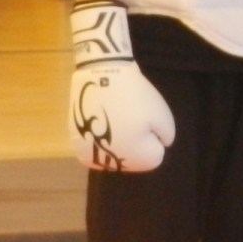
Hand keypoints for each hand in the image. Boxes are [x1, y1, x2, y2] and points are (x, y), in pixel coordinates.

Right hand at [68, 0, 174, 170]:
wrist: (101, 76)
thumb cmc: (135, 96)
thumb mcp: (164, 115)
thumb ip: (166, 136)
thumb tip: (160, 145)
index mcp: (132, 159)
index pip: (154, 158)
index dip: (155, 138)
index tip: (147, 120)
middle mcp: (108, 164)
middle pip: (132, 159)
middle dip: (137, 143)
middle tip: (132, 117)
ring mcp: (89, 156)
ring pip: (114, 155)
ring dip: (120, 142)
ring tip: (117, 118)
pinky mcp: (76, 145)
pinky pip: (98, 149)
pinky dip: (102, 139)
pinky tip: (103, 121)